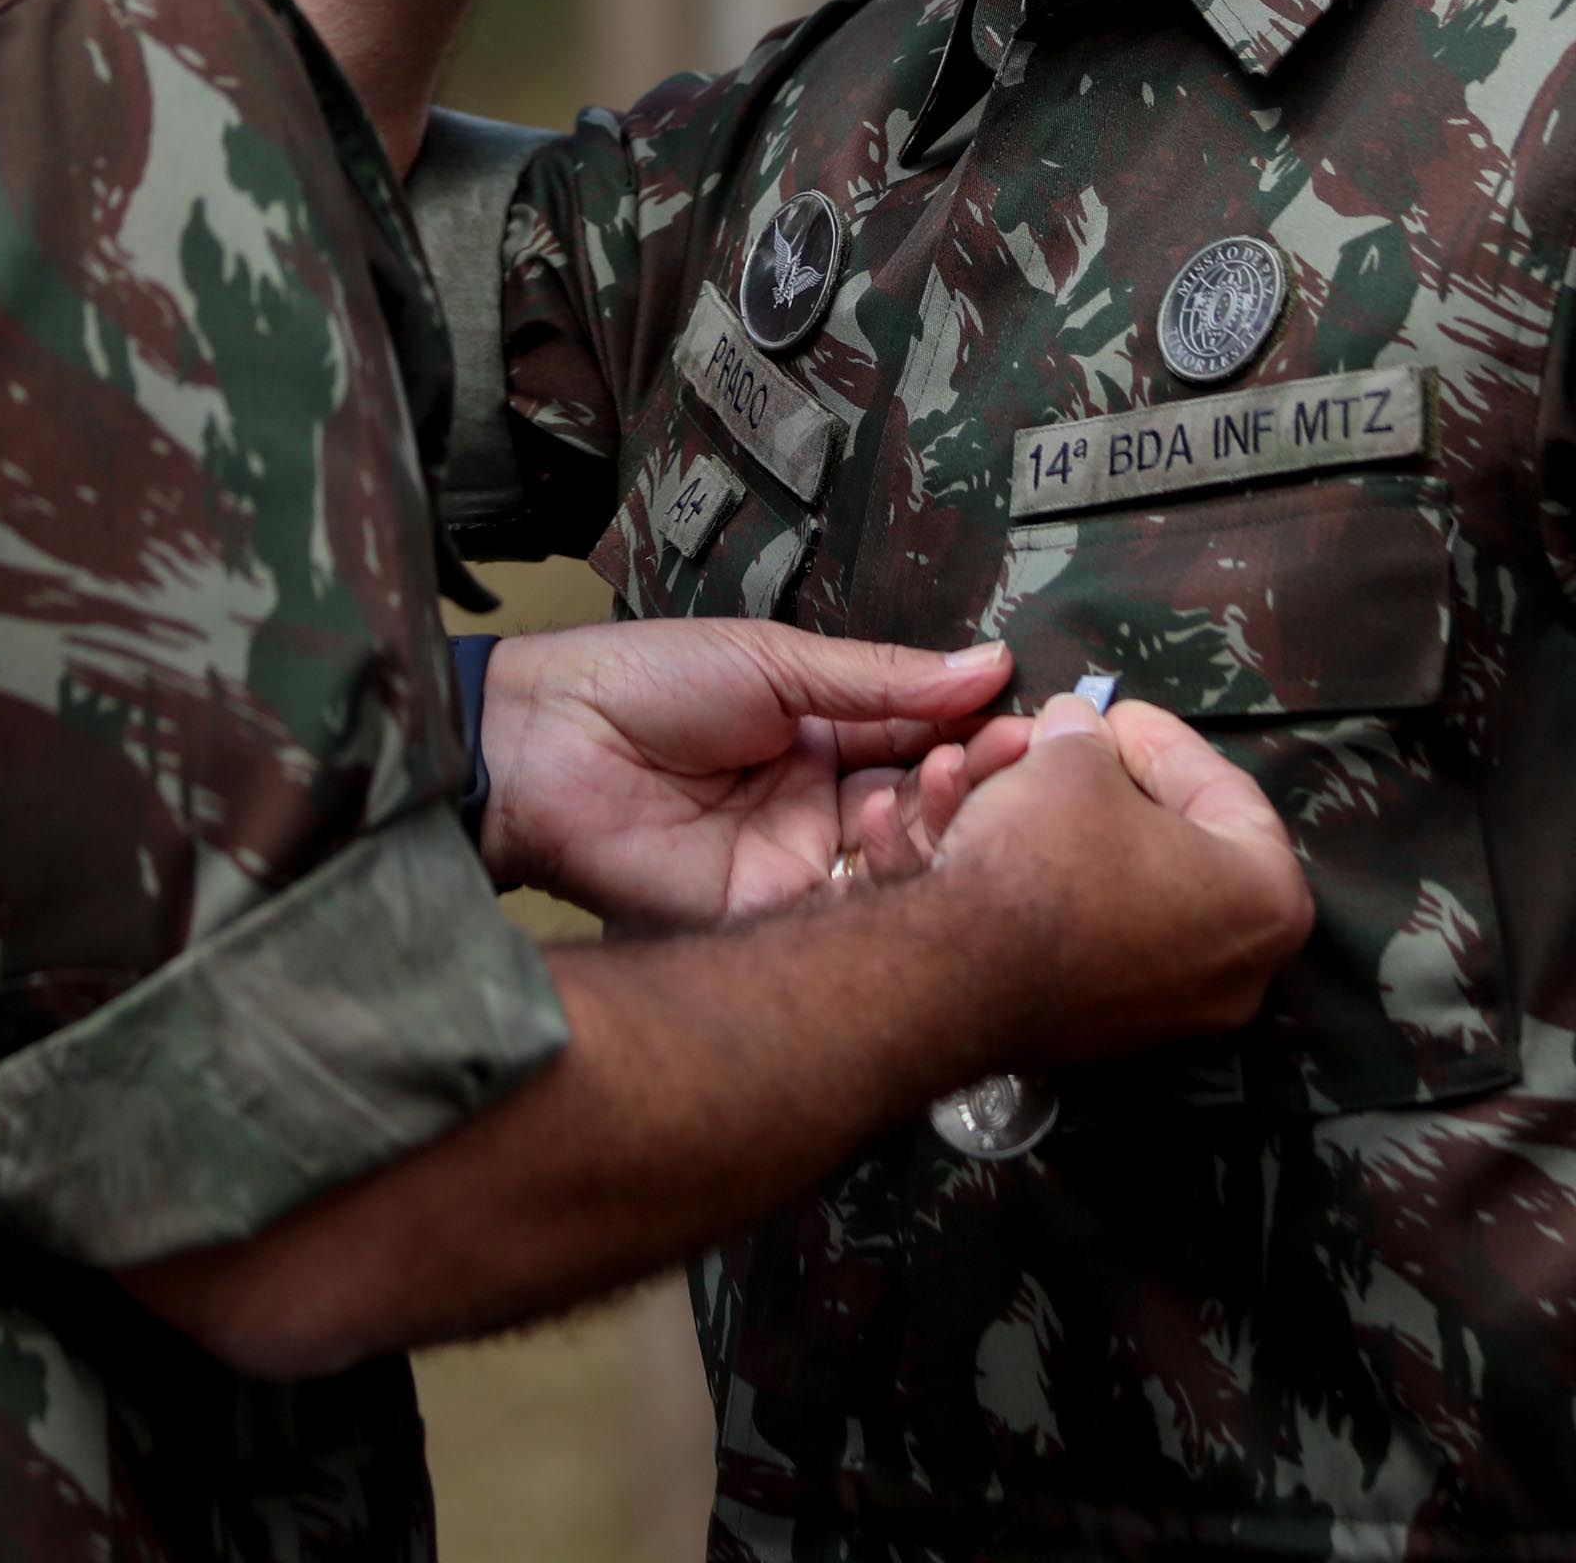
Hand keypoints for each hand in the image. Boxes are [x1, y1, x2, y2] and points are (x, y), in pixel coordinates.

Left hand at [479, 620, 1010, 927]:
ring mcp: (795, 861)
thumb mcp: (772, 661)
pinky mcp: (767, 915)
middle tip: (1014, 759)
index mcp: (818, 732)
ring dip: (936, 824)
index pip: (920, 735)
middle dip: (972, 780)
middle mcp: (816, 802)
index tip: (1032, 721)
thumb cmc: (641, 681)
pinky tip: (908, 839)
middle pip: (921, 802)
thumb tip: (988, 664)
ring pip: (897, 859)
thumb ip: (880, 678)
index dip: (973, 730)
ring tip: (950, 781)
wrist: (543, 745)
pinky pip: (846, 910)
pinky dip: (886, 881)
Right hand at [933, 696, 1313, 1059]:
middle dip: (1108, 786)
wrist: (960, 973)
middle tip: (1071, 749)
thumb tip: (1075, 728)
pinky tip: (1000, 843)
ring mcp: (1173, 1012)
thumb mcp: (1071, 761)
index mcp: (1265, 897)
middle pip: (1171, 844)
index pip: (1221, 789)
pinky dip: (1050, 887)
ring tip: (1019, 786)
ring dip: (1068, 830)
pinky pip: (1087, 938)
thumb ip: (1088, 737)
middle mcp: (1238, 969)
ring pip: (1121, 891)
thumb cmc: (1047, 858)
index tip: (1108, 712)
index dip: (1155, 737)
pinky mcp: (1108, 1033)